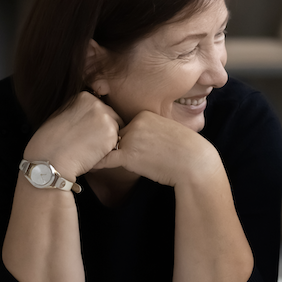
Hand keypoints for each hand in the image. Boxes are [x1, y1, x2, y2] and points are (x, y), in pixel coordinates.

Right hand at [24, 92, 122, 179]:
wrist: (50, 160)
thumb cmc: (49, 141)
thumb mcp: (60, 114)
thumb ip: (76, 109)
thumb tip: (85, 112)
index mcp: (84, 97)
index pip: (99, 107)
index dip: (94, 121)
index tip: (85, 130)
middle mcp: (97, 104)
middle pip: (111, 116)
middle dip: (103, 128)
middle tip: (88, 141)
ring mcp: (106, 119)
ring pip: (115, 130)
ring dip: (107, 139)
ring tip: (88, 148)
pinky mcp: (112, 136)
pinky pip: (116, 143)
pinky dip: (107, 150)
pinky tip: (92, 154)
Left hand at [92, 110, 221, 186]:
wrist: (194, 162)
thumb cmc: (185, 152)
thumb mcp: (167, 132)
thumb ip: (149, 132)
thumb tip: (139, 142)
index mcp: (144, 114)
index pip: (126, 126)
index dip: (124, 139)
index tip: (120, 145)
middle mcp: (135, 122)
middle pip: (116, 135)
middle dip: (112, 146)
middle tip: (100, 151)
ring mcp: (131, 138)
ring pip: (110, 146)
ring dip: (101, 152)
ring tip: (87, 156)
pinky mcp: (128, 155)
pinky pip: (105, 158)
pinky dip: (96, 162)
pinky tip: (86, 166)